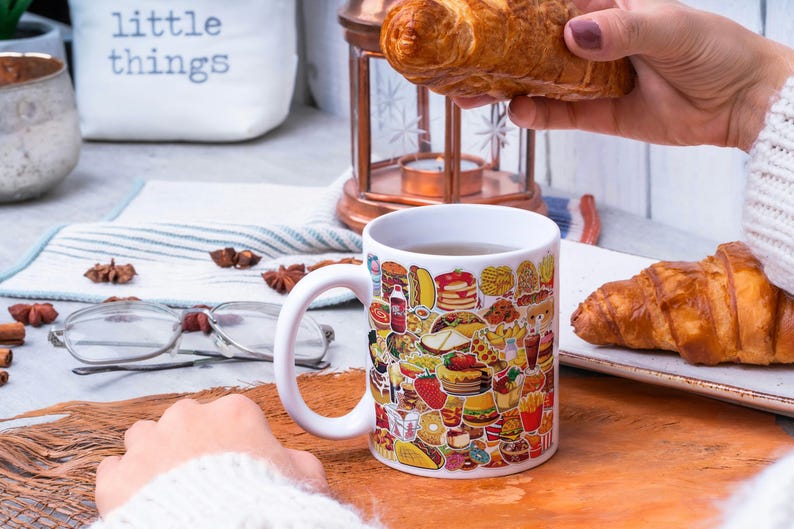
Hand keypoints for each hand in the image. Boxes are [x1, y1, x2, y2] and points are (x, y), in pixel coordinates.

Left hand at [94, 394, 328, 515]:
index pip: (232, 414)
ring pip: (144, 437)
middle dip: (190, 442)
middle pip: (185, 420)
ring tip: (167, 487)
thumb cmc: (260, 509)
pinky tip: (140, 500)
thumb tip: (295, 462)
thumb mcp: (302, 481)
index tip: (238, 461)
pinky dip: (124, 482)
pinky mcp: (119, 478)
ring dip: (153, 455)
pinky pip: (114, 470)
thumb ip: (297, 462)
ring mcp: (149, 446)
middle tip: (203, 477)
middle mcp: (188, 419)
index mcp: (234, 413)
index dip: (236, 441)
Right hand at [470, 0, 793, 151]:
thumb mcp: (669, 27)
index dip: (511, 14)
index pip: (550, 8)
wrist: (741, 101)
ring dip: (504, 88)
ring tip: (472, 93)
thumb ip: (622, 29)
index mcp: (606, 10)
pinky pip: (560, 114)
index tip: (477, 18)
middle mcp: (593, 44)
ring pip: (538, 83)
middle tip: (460, 64)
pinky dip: (537, 115)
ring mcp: (592, 80)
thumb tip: (574, 35)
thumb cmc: (714, 49)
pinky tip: (517, 112)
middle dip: (496, 55)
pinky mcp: (599, 115)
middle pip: (533, 48)